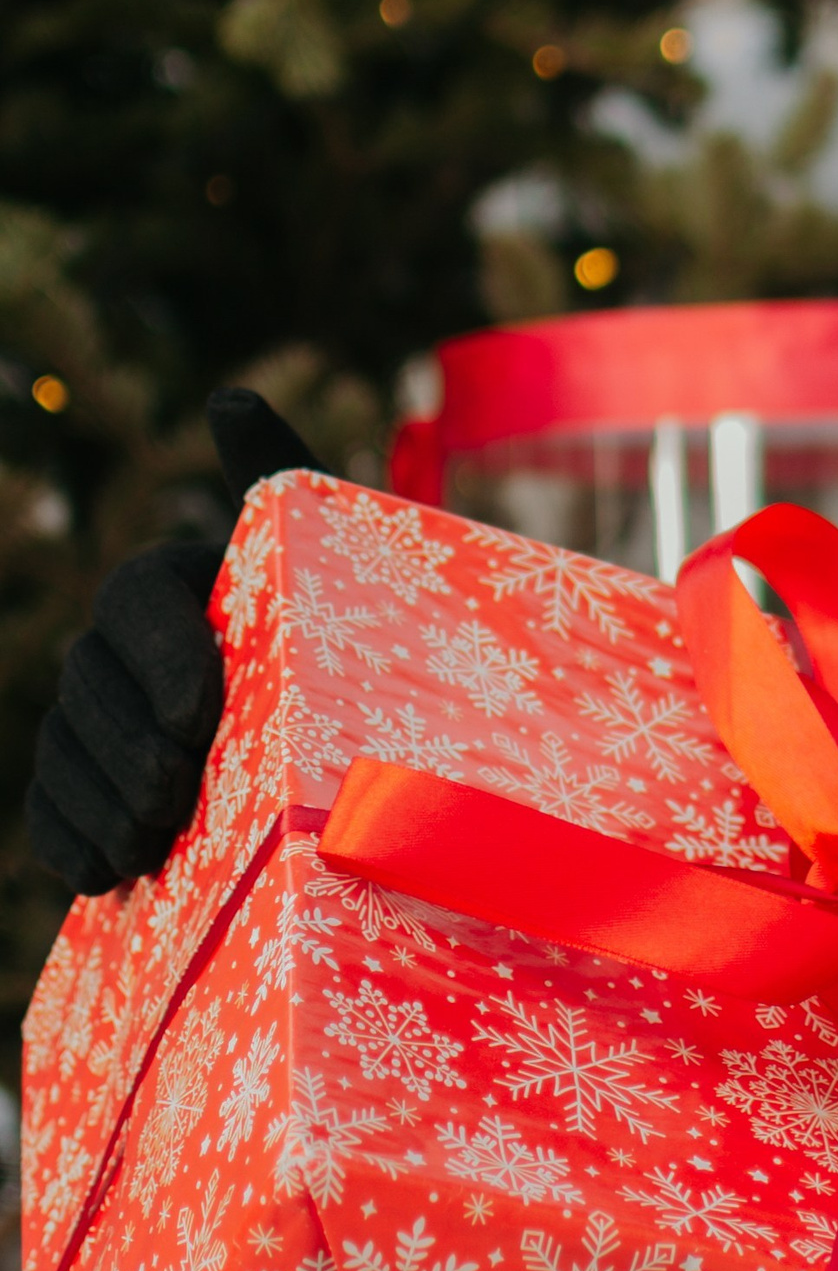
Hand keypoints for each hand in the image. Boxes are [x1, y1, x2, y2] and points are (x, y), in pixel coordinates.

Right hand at [25, 389, 319, 893]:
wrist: (351, 713)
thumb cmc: (343, 617)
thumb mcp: (325, 549)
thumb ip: (280, 475)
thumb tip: (229, 397)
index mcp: (176, 580)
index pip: (139, 600)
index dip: (160, 657)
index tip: (204, 713)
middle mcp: (122, 645)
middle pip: (91, 684)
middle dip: (128, 745)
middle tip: (177, 798)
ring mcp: (97, 716)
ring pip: (66, 748)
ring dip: (100, 798)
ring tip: (149, 843)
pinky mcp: (89, 783)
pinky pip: (53, 809)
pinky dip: (70, 840)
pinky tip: (104, 873)